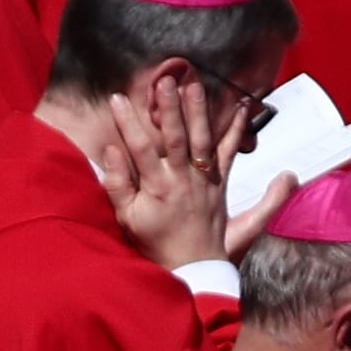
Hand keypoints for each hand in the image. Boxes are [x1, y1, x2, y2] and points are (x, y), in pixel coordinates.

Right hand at [88, 82, 236, 270]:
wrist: (192, 268)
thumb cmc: (154, 243)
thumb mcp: (126, 219)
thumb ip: (117, 185)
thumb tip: (110, 152)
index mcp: (158, 188)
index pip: (139, 149)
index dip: (127, 123)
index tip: (117, 98)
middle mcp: (184, 182)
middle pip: (176, 139)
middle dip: (170, 109)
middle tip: (166, 81)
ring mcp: (205, 182)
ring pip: (203, 141)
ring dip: (200, 112)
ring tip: (197, 86)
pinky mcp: (220, 184)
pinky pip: (229, 154)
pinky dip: (236, 131)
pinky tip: (240, 109)